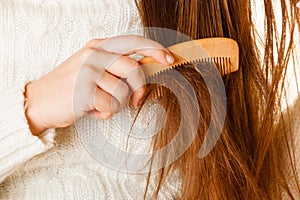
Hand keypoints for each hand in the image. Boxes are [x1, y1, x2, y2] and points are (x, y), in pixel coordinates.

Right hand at [24, 35, 173, 134]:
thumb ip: (115, 68)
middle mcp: (94, 55)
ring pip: (123, 93)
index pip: (134, 43)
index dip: (155, 50)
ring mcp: (88, 71)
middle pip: (134, 70)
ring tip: (100, 104)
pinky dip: (104, 114)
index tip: (168, 60)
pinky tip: (90, 110)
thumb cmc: (70, 88)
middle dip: (139, 89)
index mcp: (98, 46)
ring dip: (116, 105)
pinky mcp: (84, 90)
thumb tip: (146, 73)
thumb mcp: (92, 69)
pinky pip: (110, 106)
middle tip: (135, 100)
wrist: (38, 102)